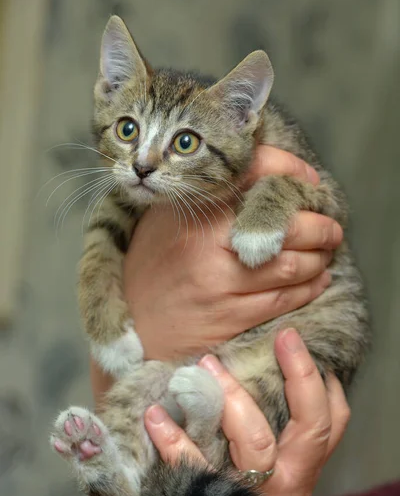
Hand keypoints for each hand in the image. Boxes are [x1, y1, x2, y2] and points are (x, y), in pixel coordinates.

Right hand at [123, 145, 342, 360]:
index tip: (309, 181)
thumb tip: (260, 175)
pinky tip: (318, 279)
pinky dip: (310, 287)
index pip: (254, 173)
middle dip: (320, 224)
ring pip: (292, 265)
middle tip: (331, 224)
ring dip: (320, 256)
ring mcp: (221, 283)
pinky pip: (284, 299)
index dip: (292, 171)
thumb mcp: (166, 218)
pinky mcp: (231, 317)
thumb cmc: (152, 265)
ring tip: (326, 250)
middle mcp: (208, 244)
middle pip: (285, 225)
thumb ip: (205, 195)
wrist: (134, 324)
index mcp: (194, 211)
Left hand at [144, 329, 349, 495]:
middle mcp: (287, 478)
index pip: (328, 422)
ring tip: (206, 365)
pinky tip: (155, 416)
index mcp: (301, 465)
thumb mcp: (276, 471)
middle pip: (310, 426)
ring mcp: (253, 490)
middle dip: (300, 377)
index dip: (321, 383)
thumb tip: (255, 372)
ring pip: (256, 442)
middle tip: (284, 337)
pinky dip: (174, 439)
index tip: (296, 341)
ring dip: (232, 397)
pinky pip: (195, 467)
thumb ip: (276, 432)